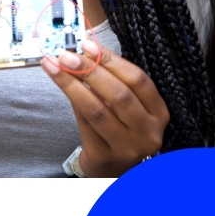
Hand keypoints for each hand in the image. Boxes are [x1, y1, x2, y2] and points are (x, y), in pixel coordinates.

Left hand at [41, 39, 168, 176]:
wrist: (112, 170)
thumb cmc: (121, 128)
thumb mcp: (130, 107)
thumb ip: (115, 82)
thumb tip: (86, 51)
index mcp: (159, 113)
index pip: (138, 80)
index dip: (112, 60)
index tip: (88, 45)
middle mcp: (148, 132)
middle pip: (119, 95)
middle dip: (90, 71)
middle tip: (67, 55)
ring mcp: (127, 148)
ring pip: (97, 110)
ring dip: (73, 85)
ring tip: (55, 67)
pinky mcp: (104, 157)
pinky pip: (85, 124)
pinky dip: (73, 102)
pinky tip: (62, 87)